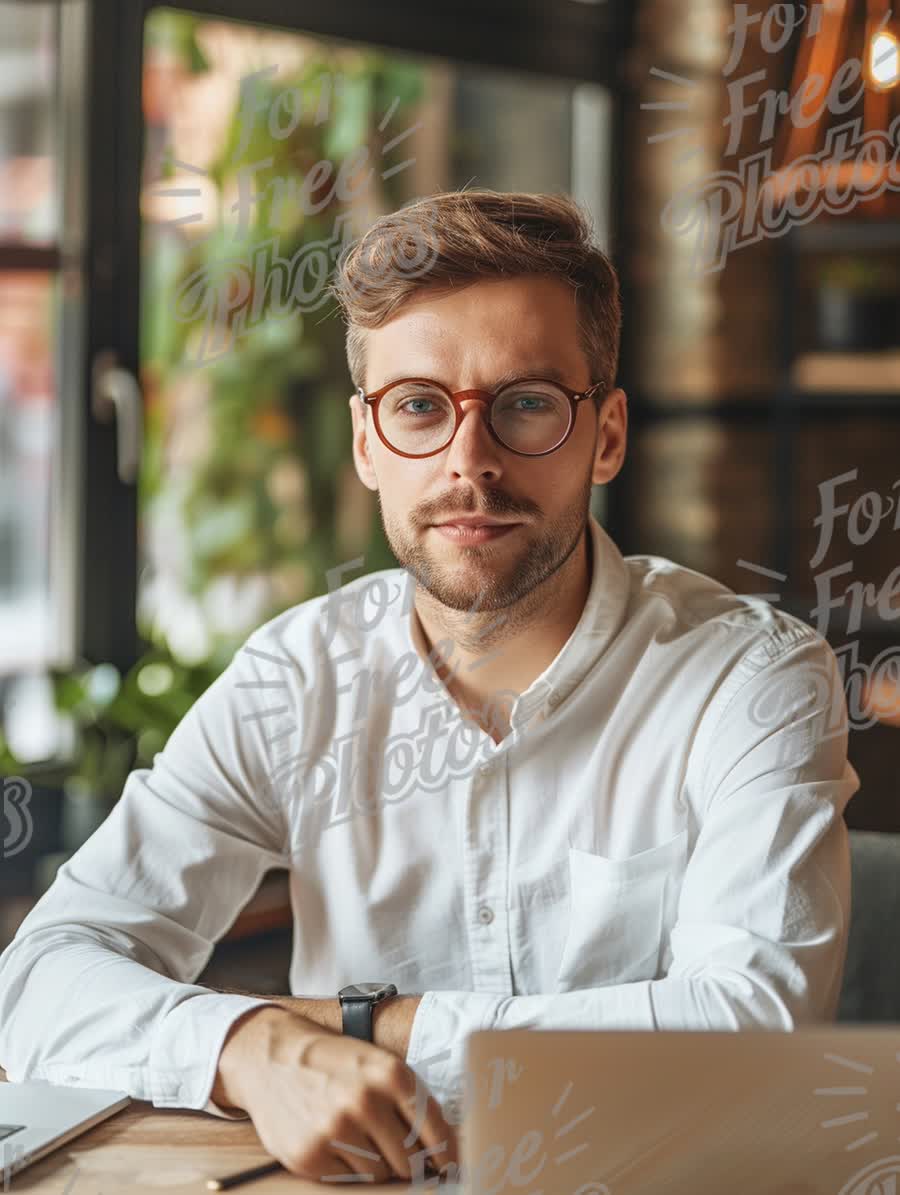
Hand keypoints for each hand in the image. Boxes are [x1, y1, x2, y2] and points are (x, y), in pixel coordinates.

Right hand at [212, 1006, 458, 1182]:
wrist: (272, 1058)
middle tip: (403, 1156)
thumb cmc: (334, 1061)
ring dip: (377, 1165)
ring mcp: (336, 1130)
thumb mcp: (378, 1062)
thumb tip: (447, 1145)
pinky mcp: (311, 1156)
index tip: (451, 1167)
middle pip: (409, 1160)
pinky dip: (347, 1168)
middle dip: (411, 1163)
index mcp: (390, 1074)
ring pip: (380, 1175)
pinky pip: (348, 1180)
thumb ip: (411, 1099)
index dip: (447, 1154)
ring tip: (359, 1138)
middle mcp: (365, 1101)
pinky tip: (335, 1142)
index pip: (434, 1129)